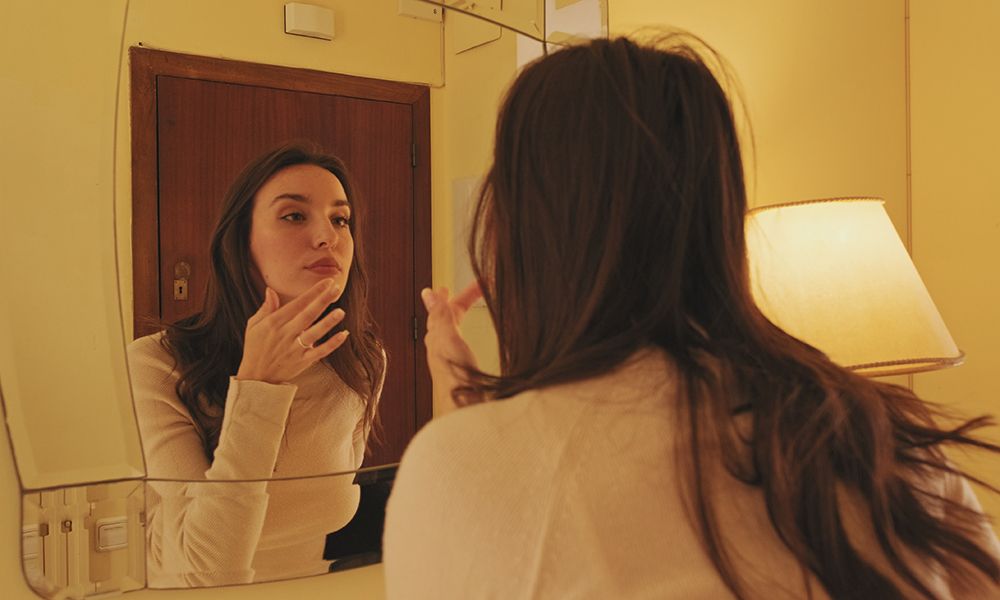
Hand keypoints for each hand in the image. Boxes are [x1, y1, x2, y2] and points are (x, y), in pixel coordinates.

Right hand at [236, 279, 348, 383]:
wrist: (256, 377)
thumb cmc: (255, 347)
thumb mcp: (253, 326)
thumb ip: (265, 308)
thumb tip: (271, 290)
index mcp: (274, 323)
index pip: (297, 304)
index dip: (313, 292)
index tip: (327, 282)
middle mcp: (285, 334)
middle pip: (307, 315)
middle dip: (322, 301)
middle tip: (337, 288)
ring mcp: (294, 349)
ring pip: (314, 333)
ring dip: (328, 323)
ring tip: (341, 311)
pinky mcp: (302, 362)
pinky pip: (319, 352)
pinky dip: (331, 344)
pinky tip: (343, 334)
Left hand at [421, 282, 483, 416]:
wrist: (468, 420)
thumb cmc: (458, 385)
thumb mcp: (450, 344)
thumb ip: (442, 320)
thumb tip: (429, 294)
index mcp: (440, 342)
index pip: (447, 309)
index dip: (463, 294)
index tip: (481, 282)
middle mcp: (443, 352)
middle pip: (449, 319)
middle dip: (462, 302)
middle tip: (480, 287)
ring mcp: (453, 365)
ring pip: (453, 334)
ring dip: (460, 317)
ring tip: (466, 308)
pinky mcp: (463, 377)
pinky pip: (460, 348)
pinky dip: (465, 337)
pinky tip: (468, 345)